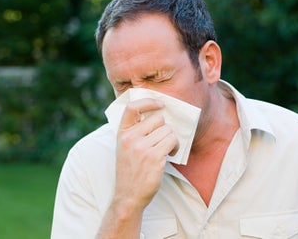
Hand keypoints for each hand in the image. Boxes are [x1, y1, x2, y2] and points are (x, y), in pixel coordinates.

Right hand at [113, 98, 178, 212]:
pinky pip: (172, 140)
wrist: (128, 196)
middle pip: (158, 119)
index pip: (132, 107)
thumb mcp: (125, 147)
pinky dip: (175, 147)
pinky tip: (170, 155)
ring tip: (166, 150)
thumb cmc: (130, 171)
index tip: (160, 104)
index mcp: (122, 133)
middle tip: (163, 140)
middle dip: (165, 128)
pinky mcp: (154, 157)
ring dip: (172, 140)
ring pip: (168, 130)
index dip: (148, 101)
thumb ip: (135, 131)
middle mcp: (130, 138)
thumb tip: (158, 115)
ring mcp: (142, 147)